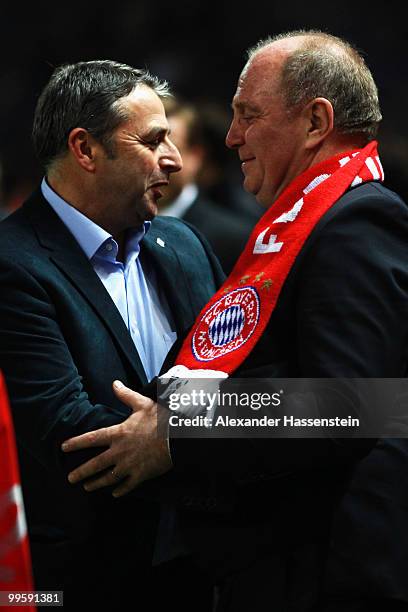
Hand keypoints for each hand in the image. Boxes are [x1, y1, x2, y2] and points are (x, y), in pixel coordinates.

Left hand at [61, 380, 171, 496]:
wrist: (178, 437)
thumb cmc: (161, 419)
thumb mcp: (142, 403)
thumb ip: (126, 395)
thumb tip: (115, 383)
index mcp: (118, 433)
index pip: (92, 439)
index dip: (76, 443)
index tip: (64, 447)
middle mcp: (120, 452)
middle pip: (95, 464)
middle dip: (81, 472)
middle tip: (70, 478)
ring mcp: (130, 465)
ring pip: (108, 478)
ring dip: (96, 483)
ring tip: (87, 487)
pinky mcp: (141, 475)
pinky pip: (127, 486)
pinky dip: (120, 490)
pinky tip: (115, 493)